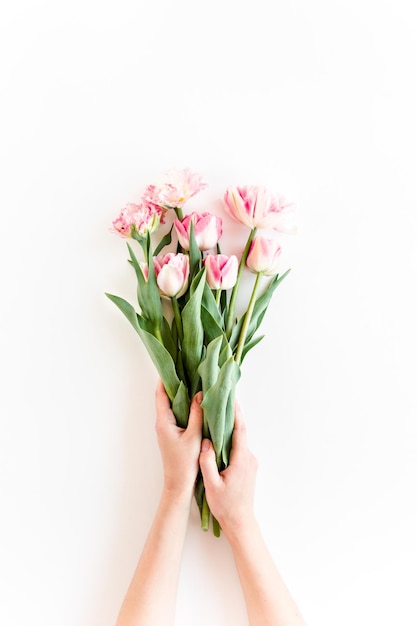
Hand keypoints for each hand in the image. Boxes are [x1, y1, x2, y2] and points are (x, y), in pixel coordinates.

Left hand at [155, 379, 202, 500]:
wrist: (179, 484)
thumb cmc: (185, 463)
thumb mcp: (194, 436)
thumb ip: (197, 414)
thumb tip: (200, 394)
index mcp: (164, 421)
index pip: (161, 395)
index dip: (164, 379)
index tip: (169, 365)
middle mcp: (163, 423)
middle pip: (165, 397)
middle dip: (173, 383)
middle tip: (184, 369)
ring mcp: (167, 428)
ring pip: (172, 406)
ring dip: (180, 395)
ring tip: (191, 381)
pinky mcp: (173, 434)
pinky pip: (177, 414)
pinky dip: (184, 406)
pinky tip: (195, 403)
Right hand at [199, 401, 257, 538]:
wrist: (240, 522)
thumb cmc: (226, 506)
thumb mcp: (212, 485)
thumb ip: (207, 463)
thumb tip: (206, 443)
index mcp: (241, 460)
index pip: (239, 430)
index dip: (236, 413)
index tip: (231, 398)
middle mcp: (249, 458)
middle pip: (240, 432)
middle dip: (232, 416)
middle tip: (223, 400)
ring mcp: (250, 462)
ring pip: (239, 440)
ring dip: (230, 427)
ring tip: (218, 414)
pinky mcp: (248, 467)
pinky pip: (239, 448)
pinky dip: (231, 439)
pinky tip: (220, 436)